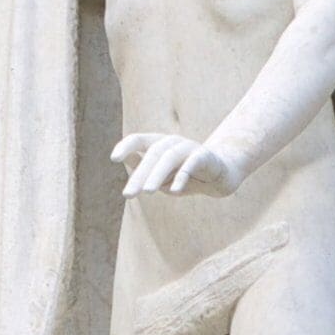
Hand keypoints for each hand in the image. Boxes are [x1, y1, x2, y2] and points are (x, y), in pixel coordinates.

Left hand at [114, 132, 244, 197]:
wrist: (220, 176)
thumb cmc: (186, 176)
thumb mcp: (161, 175)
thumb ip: (144, 168)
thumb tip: (124, 160)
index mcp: (159, 144)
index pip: (139, 139)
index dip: (126, 146)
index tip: (114, 158)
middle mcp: (173, 142)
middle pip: (153, 154)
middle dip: (140, 175)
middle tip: (128, 194)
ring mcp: (190, 147)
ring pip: (169, 157)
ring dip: (156, 175)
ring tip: (148, 192)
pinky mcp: (205, 156)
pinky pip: (191, 165)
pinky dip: (182, 176)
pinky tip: (174, 190)